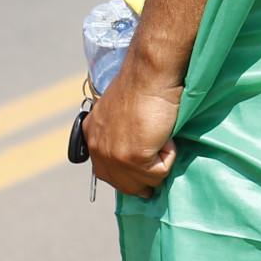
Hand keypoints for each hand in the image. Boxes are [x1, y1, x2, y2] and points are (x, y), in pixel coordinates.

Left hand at [84, 60, 181, 198]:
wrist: (150, 74)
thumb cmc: (143, 84)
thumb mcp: (120, 109)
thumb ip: (118, 130)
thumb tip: (133, 146)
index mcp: (92, 135)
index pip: (107, 172)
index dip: (129, 173)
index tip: (145, 166)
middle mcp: (97, 149)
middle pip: (124, 185)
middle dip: (144, 180)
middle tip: (160, 164)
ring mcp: (113, 156)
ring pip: (143, 184)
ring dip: (159, 164)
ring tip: (163, 137)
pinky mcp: (132, 158)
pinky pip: (159, 172)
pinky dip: (169, 156)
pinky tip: (166, 135)